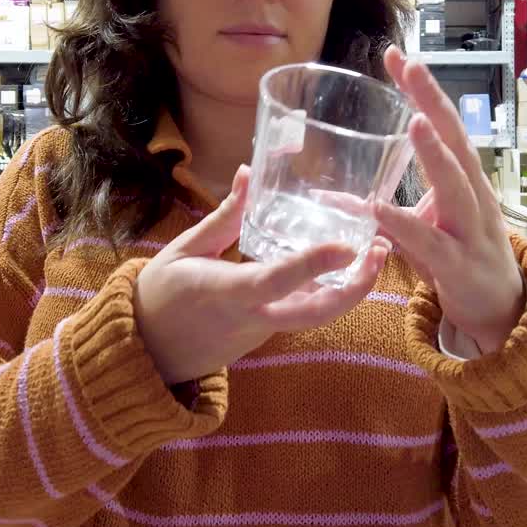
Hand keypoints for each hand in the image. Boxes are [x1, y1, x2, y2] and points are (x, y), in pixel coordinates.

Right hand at [134, 165, 389, 383]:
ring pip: (314, 314)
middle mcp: (251, 318)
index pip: (276, 280)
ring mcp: (262, 332)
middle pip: (315, 314)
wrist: (146, 353)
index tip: (349, 246)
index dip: (314, 265)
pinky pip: (302, 314)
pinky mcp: (266, 335)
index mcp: (225, 293)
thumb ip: (223, 217)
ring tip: (374, 251)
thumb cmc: (159, 294)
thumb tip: (247, 173)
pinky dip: (327, 292)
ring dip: (348, 288)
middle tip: (380, 252)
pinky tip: (345, 265)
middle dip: (355, 288)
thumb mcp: (184, 249)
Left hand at [374, 46, 524, 353]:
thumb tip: (329, 194)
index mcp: (464, 178)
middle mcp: (473, 195)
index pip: (443, 124)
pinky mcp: (457, 265)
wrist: (500, 310)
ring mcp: (470, 229)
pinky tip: (377, 210)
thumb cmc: (459, 257)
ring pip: (455, 185)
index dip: (423, 90)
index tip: (397, 55)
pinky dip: (403, 225)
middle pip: (456, 140)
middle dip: (433, 102)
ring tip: (413, 122)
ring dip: (434, 153)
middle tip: (412, 65)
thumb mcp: (422, 226)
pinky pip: (429, 242)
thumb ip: (382, 207)